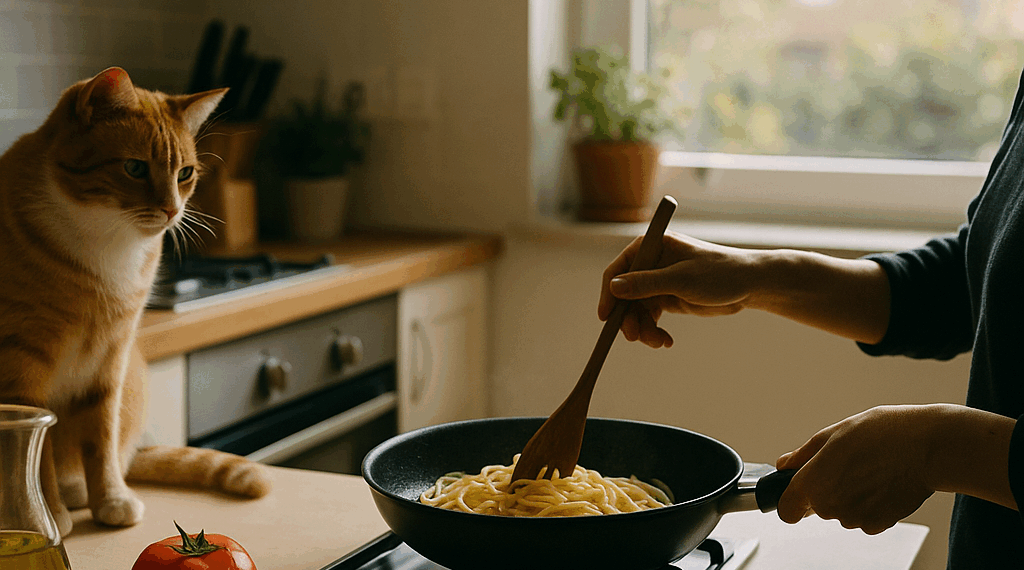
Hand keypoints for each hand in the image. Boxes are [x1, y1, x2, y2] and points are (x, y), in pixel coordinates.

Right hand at [598, 231, 764, 347]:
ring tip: (658, 342)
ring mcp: (658, 282)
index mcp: (651, 247)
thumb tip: (615, 287)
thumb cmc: (720, 272)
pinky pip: (650, 317)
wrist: (750, 284)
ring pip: (636, 310)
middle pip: (625, 295)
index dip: (609, 294)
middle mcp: (650, 264)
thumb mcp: (681, 279)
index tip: (605, 318)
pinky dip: (654, 331)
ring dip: (643, 329)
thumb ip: (647, 284)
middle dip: (629, 318)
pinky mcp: (667, 298)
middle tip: (636, 337)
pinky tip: (665, 341)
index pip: (618, 270)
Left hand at [775, 405, 935, 534]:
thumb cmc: (883, 434)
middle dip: (826, 489)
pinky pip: (863, 517)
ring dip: (849, 496)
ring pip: (841, 511)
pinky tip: (882, 483)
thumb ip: (803, 455)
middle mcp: (830, 505)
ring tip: (869, 470)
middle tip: (848, 465)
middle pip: (816, 507)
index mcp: (814, 482)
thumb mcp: (833, 434)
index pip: (786, 510)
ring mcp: (854, 518)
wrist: (928, 448)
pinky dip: (869, 504)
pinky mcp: (877, 525)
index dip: (791, 501)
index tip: (798, 493)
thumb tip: (785, 464)